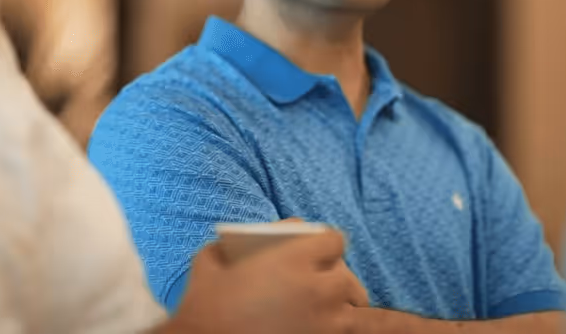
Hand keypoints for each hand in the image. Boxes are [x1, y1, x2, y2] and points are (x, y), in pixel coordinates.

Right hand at [170, 230, 369, 333]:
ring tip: (354, 318)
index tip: (320, 252)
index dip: (327, 244)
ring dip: (357, 313)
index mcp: (294, 259)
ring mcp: (325, 325)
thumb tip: (250, 240)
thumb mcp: (212, 259)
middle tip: (324, 289)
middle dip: (340, 281)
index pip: (334, 240)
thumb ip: (237, 242)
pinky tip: (360, 330)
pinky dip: (355, 332)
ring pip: (362, 316)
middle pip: (348, 280)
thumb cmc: (203, 307)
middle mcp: (318, 290)